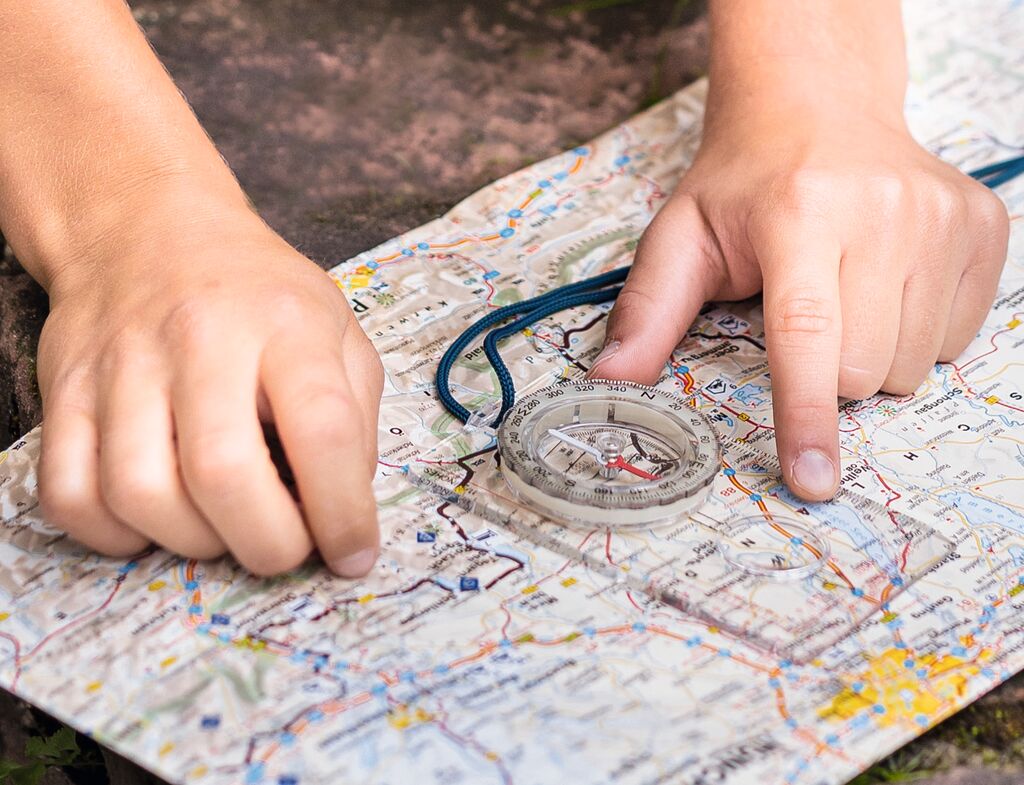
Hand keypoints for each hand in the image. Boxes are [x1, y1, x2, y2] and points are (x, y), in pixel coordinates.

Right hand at [36, 216, 383, 575]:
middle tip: (286, 550)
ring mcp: (121, 365)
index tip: (354, 553)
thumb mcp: (337, 330)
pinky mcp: (64, 391)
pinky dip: (114, 535)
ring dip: (192, 542)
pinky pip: (69, 493)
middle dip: (266, 543)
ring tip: (225, 530)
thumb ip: (356, 417)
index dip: (342, 511)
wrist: (147, 229)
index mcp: (286, 324)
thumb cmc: (258, 294)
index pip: (321, 429)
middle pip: (222, 473)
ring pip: (138, 492)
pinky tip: (158, 522)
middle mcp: (201, 339)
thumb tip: (344, 511)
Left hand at [589, 102, 1008, 500]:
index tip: (811, 480)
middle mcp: (882, 211)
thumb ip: (648, 310)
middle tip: (802, 315)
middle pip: (861, 369)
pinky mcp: (982, 228)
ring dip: (870, 358)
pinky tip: (885, 284)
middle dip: (824, 373)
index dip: (805, 415)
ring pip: (911, 365)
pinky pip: (955, 341)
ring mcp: (942, 219)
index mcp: (800, 212)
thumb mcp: (680, 236)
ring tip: (844, 296)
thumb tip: (610, 382)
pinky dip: (914, 337)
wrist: (818, 106)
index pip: (807, 335)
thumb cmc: (744, 183)